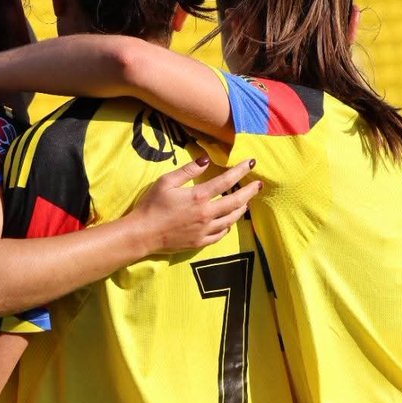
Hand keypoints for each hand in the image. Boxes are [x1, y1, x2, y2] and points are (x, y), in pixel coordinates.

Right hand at [133, 156, 261, 253]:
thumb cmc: (151, 205)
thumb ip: (188, 171)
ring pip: (231, 219)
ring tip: (245, 202)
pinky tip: (228, 222)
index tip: (251, 163)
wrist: (142, 234)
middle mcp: (206, 214)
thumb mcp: (166, 182)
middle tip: (259, 185)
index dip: (240, 171)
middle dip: (249, 192)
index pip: (226, 181)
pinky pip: (220, 235)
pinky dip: (227, 226)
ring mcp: (205, 230)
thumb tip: (206, 159)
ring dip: (241, 209)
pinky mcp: (200, 242)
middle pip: (235, 202)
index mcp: (198, 197)